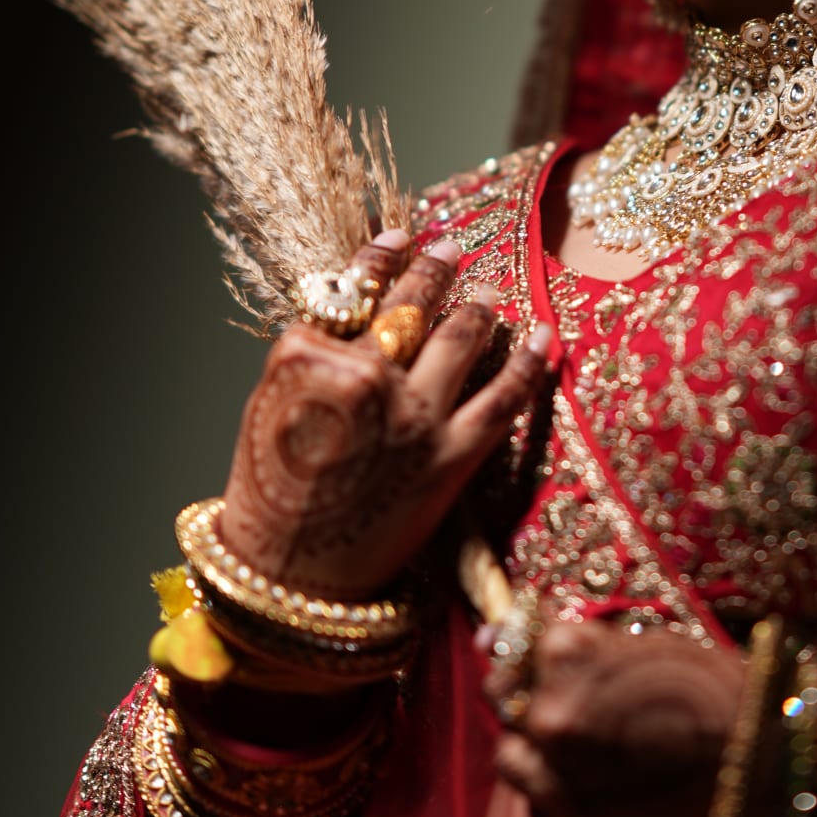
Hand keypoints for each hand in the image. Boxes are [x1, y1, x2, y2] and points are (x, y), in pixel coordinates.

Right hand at [220, 230, 551, 596]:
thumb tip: (358, 312)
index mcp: (310, 357)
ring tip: (489, 290)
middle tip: (454, 249)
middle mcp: (366, 376)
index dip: (384, 257)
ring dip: (481, 305)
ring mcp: (414, 415)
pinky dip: (530, 360)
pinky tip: (546, 334)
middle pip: (413, 306)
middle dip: (438, 270)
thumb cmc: (271, 494)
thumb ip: (313, 355)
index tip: (403, 237)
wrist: (290, 578)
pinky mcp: (453, 456)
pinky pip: (504, 396)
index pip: (356, 289)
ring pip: (462, 336)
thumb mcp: (270, 406)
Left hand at [486, 621, 744, 816]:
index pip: (528, 644)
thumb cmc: (714, 692)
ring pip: (512, 759)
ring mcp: (556, 776)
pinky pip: (537, 808)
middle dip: (536, 698)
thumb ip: (568, 644)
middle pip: (507, 700)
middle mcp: (550, 716)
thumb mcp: (642, 644)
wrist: (765, 765)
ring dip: (539, 751)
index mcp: (565, 654)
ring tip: (592, 747)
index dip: (553, 655)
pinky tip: (602, 782)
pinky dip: (560, 795)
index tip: (577, 664)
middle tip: (583, 704)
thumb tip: (489, 636)